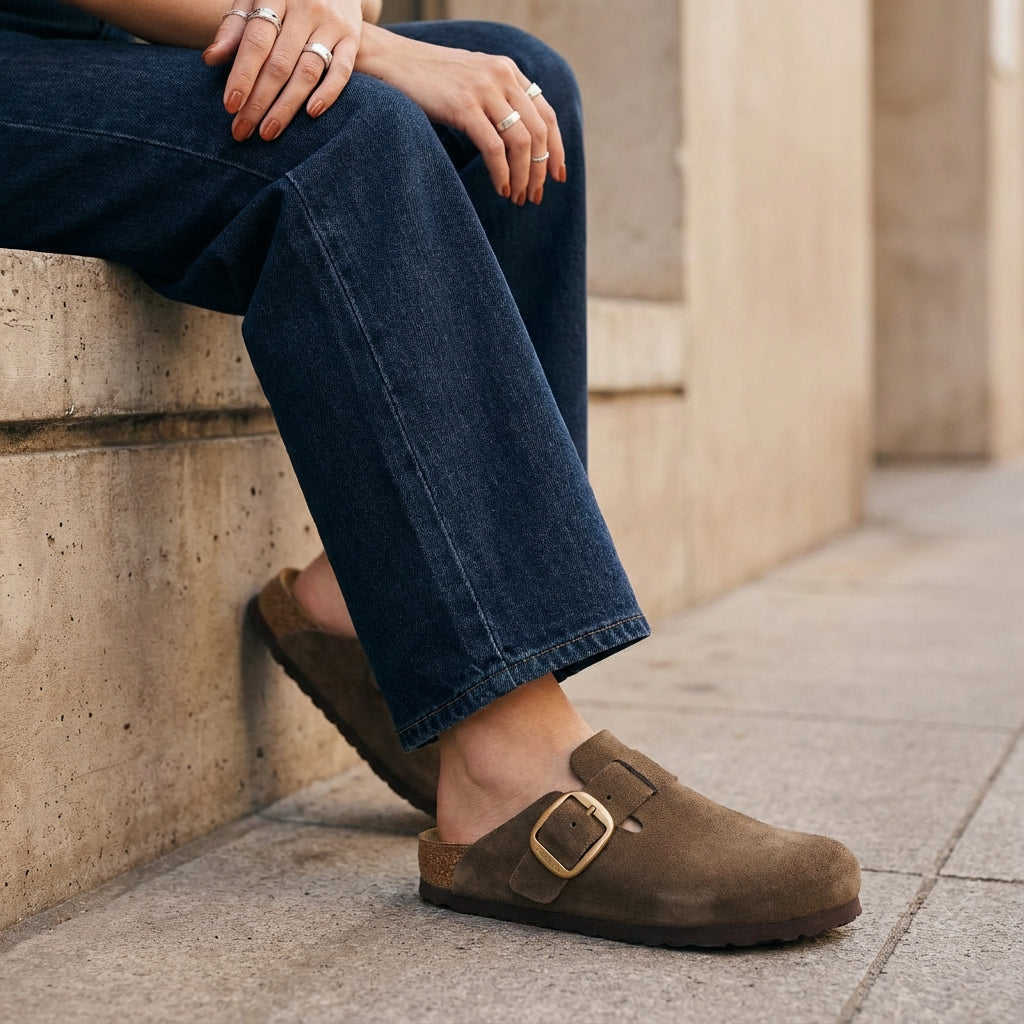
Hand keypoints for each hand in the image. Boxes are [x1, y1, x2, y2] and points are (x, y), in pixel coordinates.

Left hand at [203, 1, 363, 141]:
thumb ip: (236, 27)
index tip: (230, 106)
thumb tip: (211, 58)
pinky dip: (328, 93)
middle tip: (243, 130)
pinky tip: (312, 114)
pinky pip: (342, 70)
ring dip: (287, 107)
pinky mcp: (352, 37)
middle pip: (280, 63)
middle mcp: (305, 8)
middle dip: (259, 101)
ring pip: (308, 72)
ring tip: (268, 132)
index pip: (256, 41)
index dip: (243, 75)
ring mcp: (331, 24)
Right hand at [357, 26, 566, 205]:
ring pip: (521, 142)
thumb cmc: (430, 80)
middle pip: (538, 133)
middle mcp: (502, 77)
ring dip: (523, 177)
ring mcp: (483, 90)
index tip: (558, 176)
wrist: (391, 61)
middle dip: (540, 171)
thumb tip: (519, 140)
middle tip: (533, 196)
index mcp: (508, 71)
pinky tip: (500, 188)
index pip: (546, 114)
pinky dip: (502, 174)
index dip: (557, 149)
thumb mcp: (473, 82)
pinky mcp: (463, 106)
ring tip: (516, 197)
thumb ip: (498, 101)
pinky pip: (495, 148)